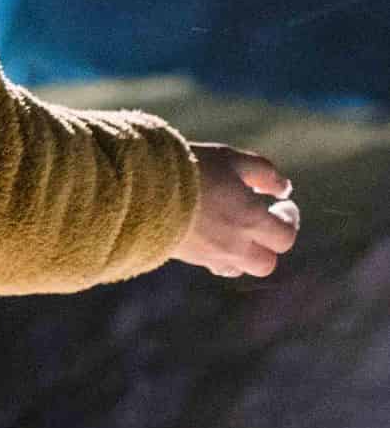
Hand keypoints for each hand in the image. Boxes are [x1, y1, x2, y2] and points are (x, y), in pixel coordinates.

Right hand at [173, 143, 300, 277]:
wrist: (138, 188)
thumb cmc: (190, 168)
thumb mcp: (231, 158)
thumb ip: (264, 173)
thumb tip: (284, 189)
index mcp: (251, 220)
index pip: (285, 237)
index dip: (288, 221)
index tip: (282, 205)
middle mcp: (235, 245)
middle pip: (266, 263)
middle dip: (268, 244)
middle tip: (261, 222)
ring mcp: (210, 255)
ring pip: (240, 268)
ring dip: (244, 253)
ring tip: (235, 230)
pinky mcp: (187, 257)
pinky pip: (212, 265)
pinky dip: (219, 255)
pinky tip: (210, 234)